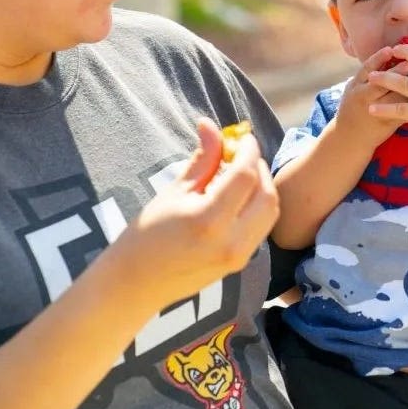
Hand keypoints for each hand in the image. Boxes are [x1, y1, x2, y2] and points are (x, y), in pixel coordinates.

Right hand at [117, 119, 279, 310]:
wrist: (136, 284)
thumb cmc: (147, 235)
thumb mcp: (175, 191)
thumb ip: (203, 159)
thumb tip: (210, 124)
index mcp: (209, 220)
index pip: (245, 175)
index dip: (248, 150)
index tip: (241, 137)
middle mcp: (231, 240)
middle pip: (266, 192)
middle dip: (258, 167)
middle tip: (241, 154)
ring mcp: (240, 255)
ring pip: (271, 211)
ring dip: (262, 186)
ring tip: (239, 175)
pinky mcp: (241, 263)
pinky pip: (263, 226)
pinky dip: (259, 206)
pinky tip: (239, 197)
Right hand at [334, 46, 407, 149]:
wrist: (349, 139)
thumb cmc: (353, 108)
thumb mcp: (354, 89)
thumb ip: (367, 76)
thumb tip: (387, 55)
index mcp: (355, 87)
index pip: (366, 69)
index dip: (378, 59)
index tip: (390, 49)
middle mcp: (363, 98)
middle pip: (381, 84)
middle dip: (396, 73)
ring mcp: (375, 112)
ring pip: (394, 99)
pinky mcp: (387, 124)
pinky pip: (402, 113)